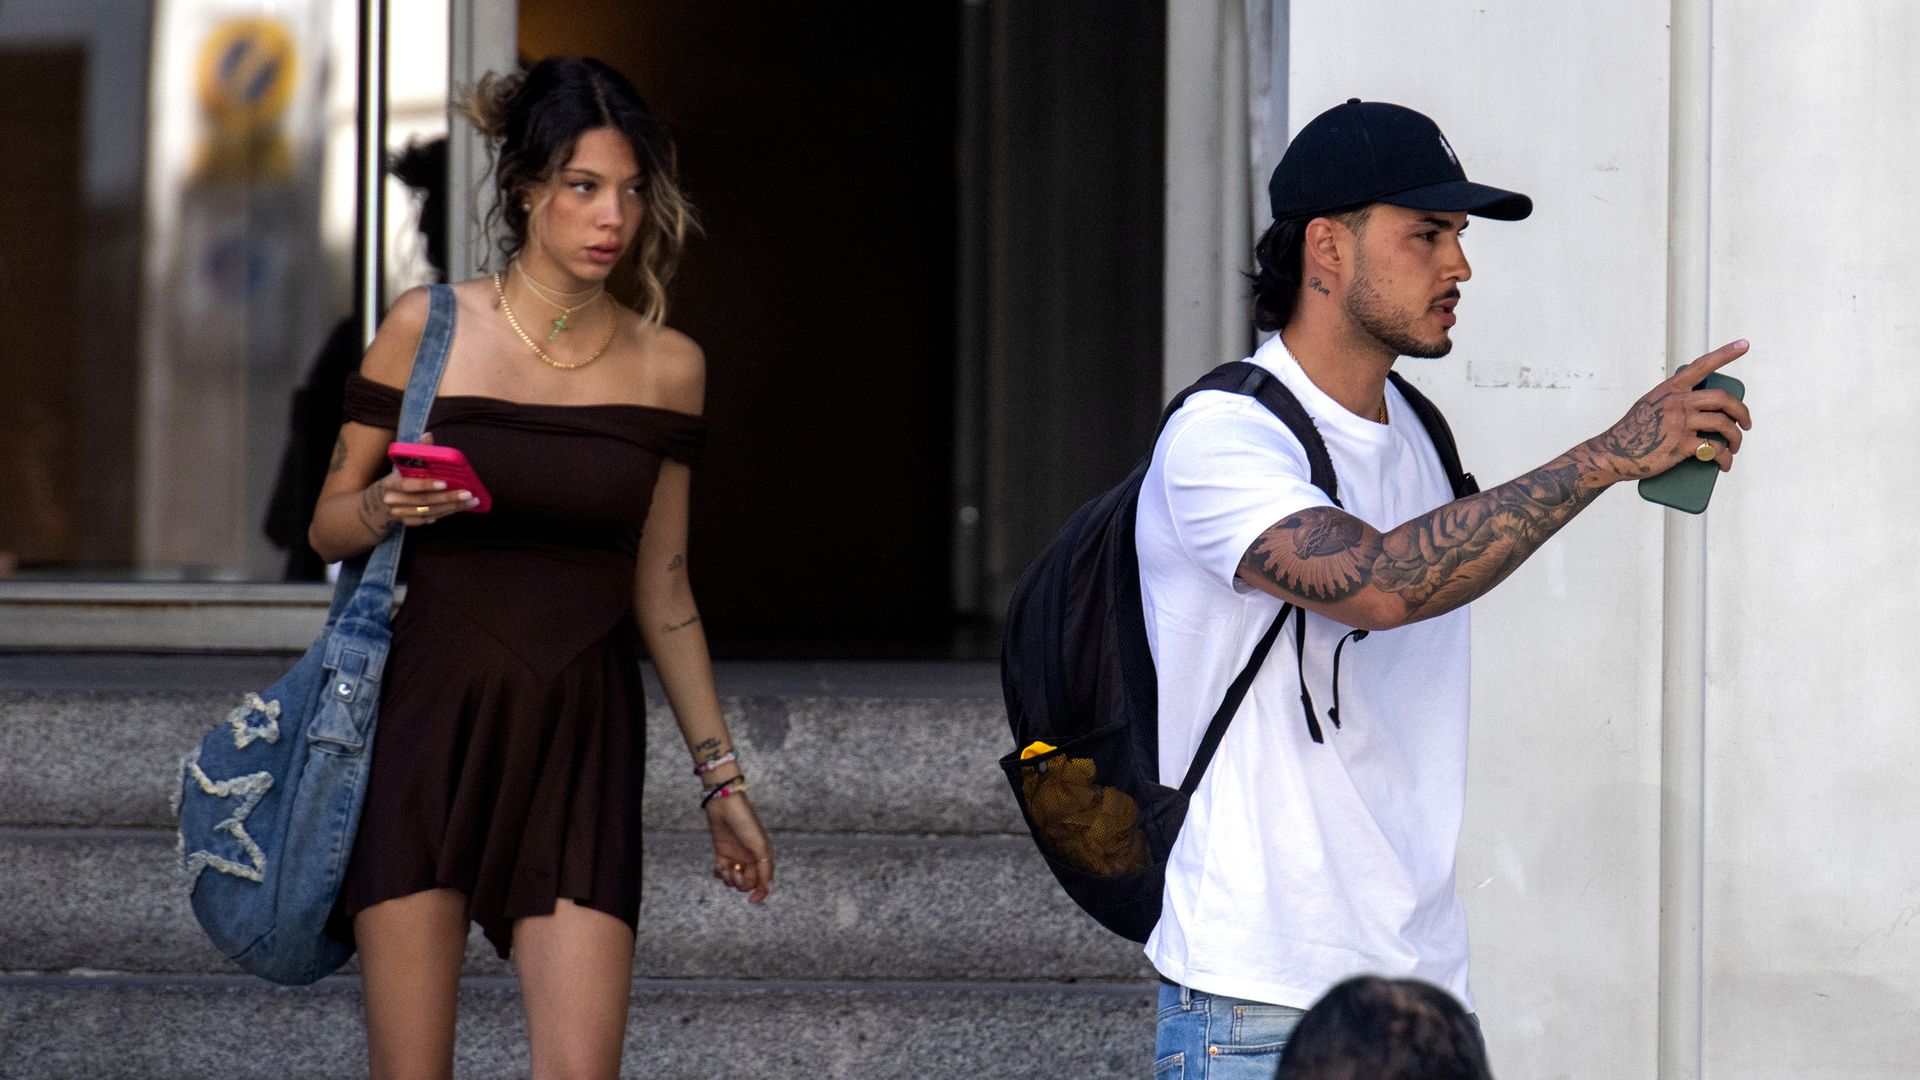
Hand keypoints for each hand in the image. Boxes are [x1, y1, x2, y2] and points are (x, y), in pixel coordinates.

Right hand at [359, 433, 479, 531]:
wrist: (382, 501)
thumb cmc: (399, 477)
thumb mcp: (403, 464)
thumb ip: (417, 451)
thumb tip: (428, 436)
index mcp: (391, 483)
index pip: (407, 485)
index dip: (426, 485)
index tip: (444, 482)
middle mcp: (394, 500)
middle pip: (423, 501)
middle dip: (447, 498)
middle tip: (467, 493)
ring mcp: (401, 514)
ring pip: (431, 512)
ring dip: (453, 507)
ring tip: (471, 500)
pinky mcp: (410, 522)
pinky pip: (432, 519)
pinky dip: (448, 512)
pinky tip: (462, 507)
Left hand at [705, 791, 773, 902]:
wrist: (725, 804)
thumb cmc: (745, 822)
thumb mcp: (759, 846)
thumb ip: (764, 869)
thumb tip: (767, 889)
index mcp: (763, 857)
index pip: (763, 882)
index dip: (759, 893)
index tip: (751, 900)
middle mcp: (751, 858)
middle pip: (747, 883)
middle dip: (741, 883)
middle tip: (736, 873)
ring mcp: (736, 856)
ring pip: (733, 879)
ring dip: (729, 878)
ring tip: (725, 868)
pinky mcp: (722, 852)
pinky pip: (722, 871)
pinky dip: (720, 872)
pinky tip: (719, 865)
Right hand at [1588, 339, 1753, 482]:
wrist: (1611, 454)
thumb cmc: (1632, 433)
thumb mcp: (1650, 407)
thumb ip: (1673, 402)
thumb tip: (1702, 412)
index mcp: (1670, 388)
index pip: (1702, 365)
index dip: (1726, 353)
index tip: (1744, 344)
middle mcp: (1676, 401)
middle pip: (1723, 399)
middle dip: (1742, 412)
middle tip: (1746, 424)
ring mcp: (1678, 422)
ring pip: (1723, 424)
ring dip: (1736, 438)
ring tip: (1734, 447)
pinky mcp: (1679, 444)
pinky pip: (1713, 448)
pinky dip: (1724, 458)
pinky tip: (1724, 464)